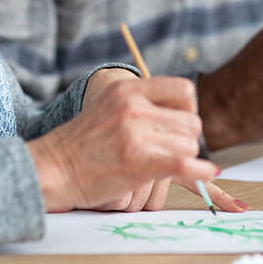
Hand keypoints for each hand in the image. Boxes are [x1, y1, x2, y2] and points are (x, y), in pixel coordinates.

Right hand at [26, 75, 215, 211]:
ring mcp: (137, 135)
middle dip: (186, 139)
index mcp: (128, 89)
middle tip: (170, 150)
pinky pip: (185, 165)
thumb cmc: (81, 142)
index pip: (183, 91)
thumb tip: (180, 112)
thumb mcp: (109, 105)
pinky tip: (209, 174)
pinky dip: (201, 173)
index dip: (188, 110)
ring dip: (183, 159)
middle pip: (191, 123)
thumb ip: (140, 102)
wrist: (53, 168)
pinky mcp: (139, 163)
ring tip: (160, 164)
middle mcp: (134, 108)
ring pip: (189, 147)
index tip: (179, 124)